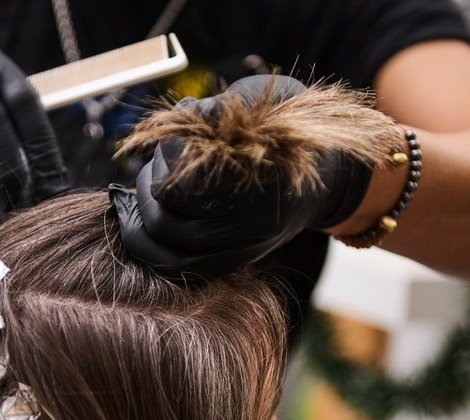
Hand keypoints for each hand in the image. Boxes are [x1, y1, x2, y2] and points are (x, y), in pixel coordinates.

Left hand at [114, 75, 377, 278]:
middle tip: (152, 166)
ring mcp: (243, 246)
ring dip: (141, 220)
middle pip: (168, 216)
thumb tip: (182, 115)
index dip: (166, 159)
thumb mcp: (263, 102)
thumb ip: (220, 108)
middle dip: (149, 187)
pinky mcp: (236, 260)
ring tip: (140, 195)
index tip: (169, 142)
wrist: (329, 175)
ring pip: (168, 248)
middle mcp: (250, 222)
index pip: (184, 182)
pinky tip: (140, 223)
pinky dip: (151, 247)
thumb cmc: (289, 128)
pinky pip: (181, 267)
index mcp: (256, 178)